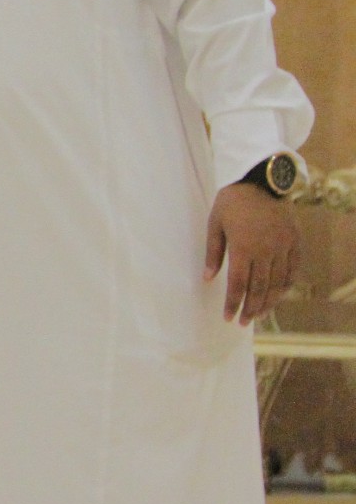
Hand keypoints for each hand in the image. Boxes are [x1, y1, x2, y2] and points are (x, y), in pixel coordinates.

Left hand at [205, 182, 298, 325]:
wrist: (260, 181)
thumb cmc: (231, 202)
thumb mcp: (215, 225)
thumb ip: (213, 253)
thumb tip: (208, 279)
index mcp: (243, 247)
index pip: (239, 284)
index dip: (234, 303)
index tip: (228, 317)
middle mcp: (266, 250)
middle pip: (259, 288)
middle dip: (251, 308)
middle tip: (243, 322)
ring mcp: (283, 246)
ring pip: (278, 283)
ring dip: (268, 302)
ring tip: (259, 315)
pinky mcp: (295, 241)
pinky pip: (292, 270)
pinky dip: (285, 286)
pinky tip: (278, 296)